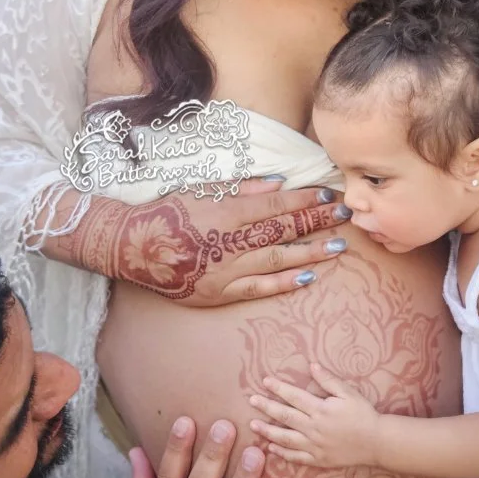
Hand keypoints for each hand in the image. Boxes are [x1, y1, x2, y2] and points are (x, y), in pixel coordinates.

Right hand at [73, 177, 351, 305]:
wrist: (132, 247)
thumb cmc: (167, 212)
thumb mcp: (200, 189)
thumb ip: (242, 188)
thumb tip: (279, 184)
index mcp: (224, 212)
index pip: (275, 206)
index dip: (305, 201)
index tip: (329, 195)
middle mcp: (228, 243)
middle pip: (282, 231)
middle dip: (316, 222)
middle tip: (345, 215)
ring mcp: (224, 271)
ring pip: (276, 261)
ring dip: (309, 253)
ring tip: (337, 247)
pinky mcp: (218, 293)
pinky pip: (257, 288)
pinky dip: (284, 284)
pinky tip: (307, 277)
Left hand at [248, 363, 380, 466]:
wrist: (377, 442)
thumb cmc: (363, 414)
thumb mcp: (348, 393)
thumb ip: (328, 380)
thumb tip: (311, 365)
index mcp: (320, 409)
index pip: (294, 396)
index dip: (278, 388)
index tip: (265, 381)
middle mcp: (314, 428)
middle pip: (285, 416)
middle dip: (266, 407)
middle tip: (251, 401)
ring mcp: (315, 446)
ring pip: (286, 438)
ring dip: (268, 431)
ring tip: (253, 425)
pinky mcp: (318, 460)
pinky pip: (296, 457)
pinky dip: (282, 453)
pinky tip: (271, 448)